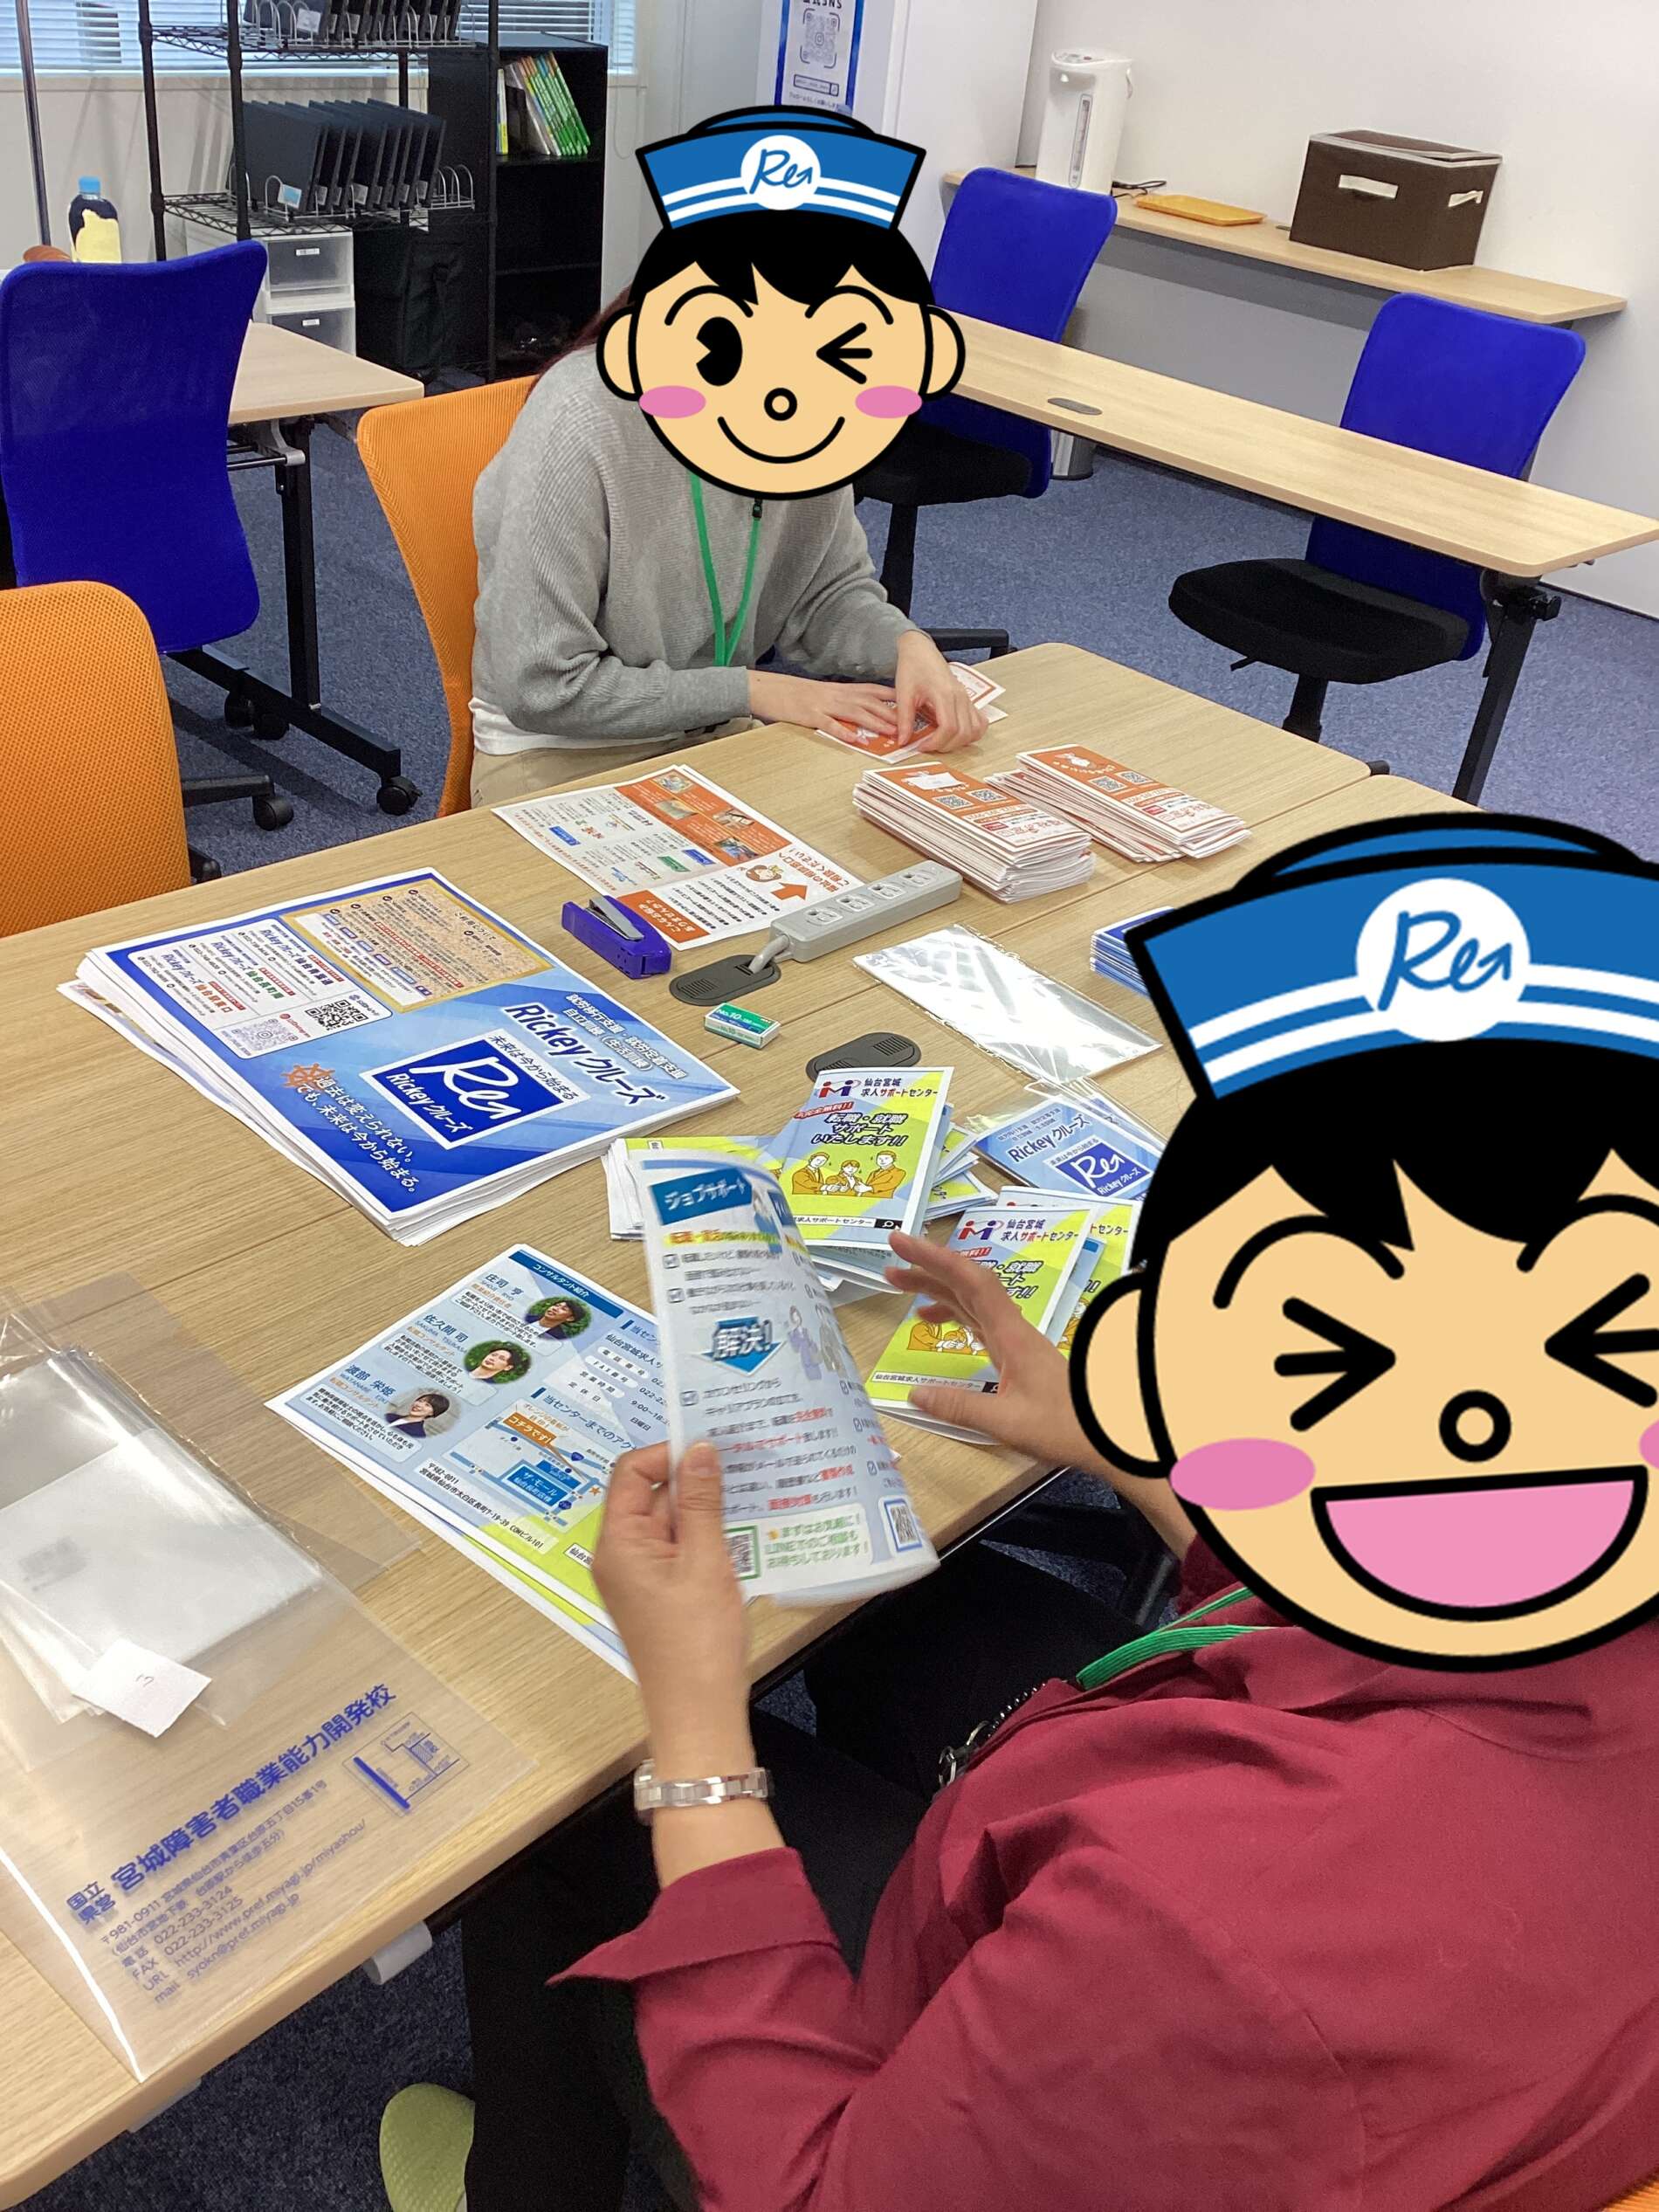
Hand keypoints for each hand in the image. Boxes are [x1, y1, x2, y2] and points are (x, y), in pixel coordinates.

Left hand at [593, 1441, 752, 1766]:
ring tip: (748, 1495)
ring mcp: (638, 1576)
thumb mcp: (705, 1560)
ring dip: (703, 1508)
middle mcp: (619, 1555)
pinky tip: (740, 1532)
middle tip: (741, 1464)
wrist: (698, 1712)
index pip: (631, 1472)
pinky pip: (677, 1548)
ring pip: (668, 1522)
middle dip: (692, 1479)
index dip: (668, 1453)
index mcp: (618, 1543)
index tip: (712, 1447)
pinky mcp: (658, 1593)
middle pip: (650, 1495)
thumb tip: (699, 1448)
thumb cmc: (698, 1641)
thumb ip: (700, 1501)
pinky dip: (704, 1536)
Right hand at [748, 668, 898, 737]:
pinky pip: (828, 724)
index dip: (894, 697)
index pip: (873, 691)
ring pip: (854, 712)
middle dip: (891, 713)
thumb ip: (844, 701)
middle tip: (909, 724)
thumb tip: (864, 712)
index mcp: (841, 690)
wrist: (770, 688)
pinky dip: (842, 731)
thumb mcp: (825, 694)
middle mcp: (837, 695)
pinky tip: (854, 739)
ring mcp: (824, 704)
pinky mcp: (810, 715)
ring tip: (890, 732)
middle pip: (869, 703)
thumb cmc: (797, 694)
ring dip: (874, 722)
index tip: (912, 703)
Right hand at [884, 1231, 1195, 1557]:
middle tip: (890, 1261)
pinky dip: (952, 1314)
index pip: (969, 1281)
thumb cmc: (1065, 1427)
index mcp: (1010, 1334)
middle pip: (966, 1285)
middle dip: (927, 1268)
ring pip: (971, 1301)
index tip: (902, 1243)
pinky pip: (978, 1321)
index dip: (934, 1257)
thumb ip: (959, 1407)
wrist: (1107, 1435)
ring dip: (937, 1290)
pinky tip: (933, 1323)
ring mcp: (1015, 1340)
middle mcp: (1012, 1329)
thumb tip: (914, 1393)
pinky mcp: (1016, 1354)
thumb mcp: (1007, 1422)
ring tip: (901, 1287)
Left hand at [893, 632, 989, 754]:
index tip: (922, 746)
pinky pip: (980, 722)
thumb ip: (904, 719)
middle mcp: (960, 697)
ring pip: (975, 730)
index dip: (936, 743)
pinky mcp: (968, 700)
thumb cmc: (913, 667)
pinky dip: (972, 733)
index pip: (949, 727)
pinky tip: (956, 735)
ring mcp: (967, 698)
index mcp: (945, 694)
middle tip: (929, 746)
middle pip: (963, 733)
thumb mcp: (904, 693)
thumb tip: (903, 740)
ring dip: (960, 742)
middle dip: (946, 746)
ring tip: (942, 741)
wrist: (920, 651)